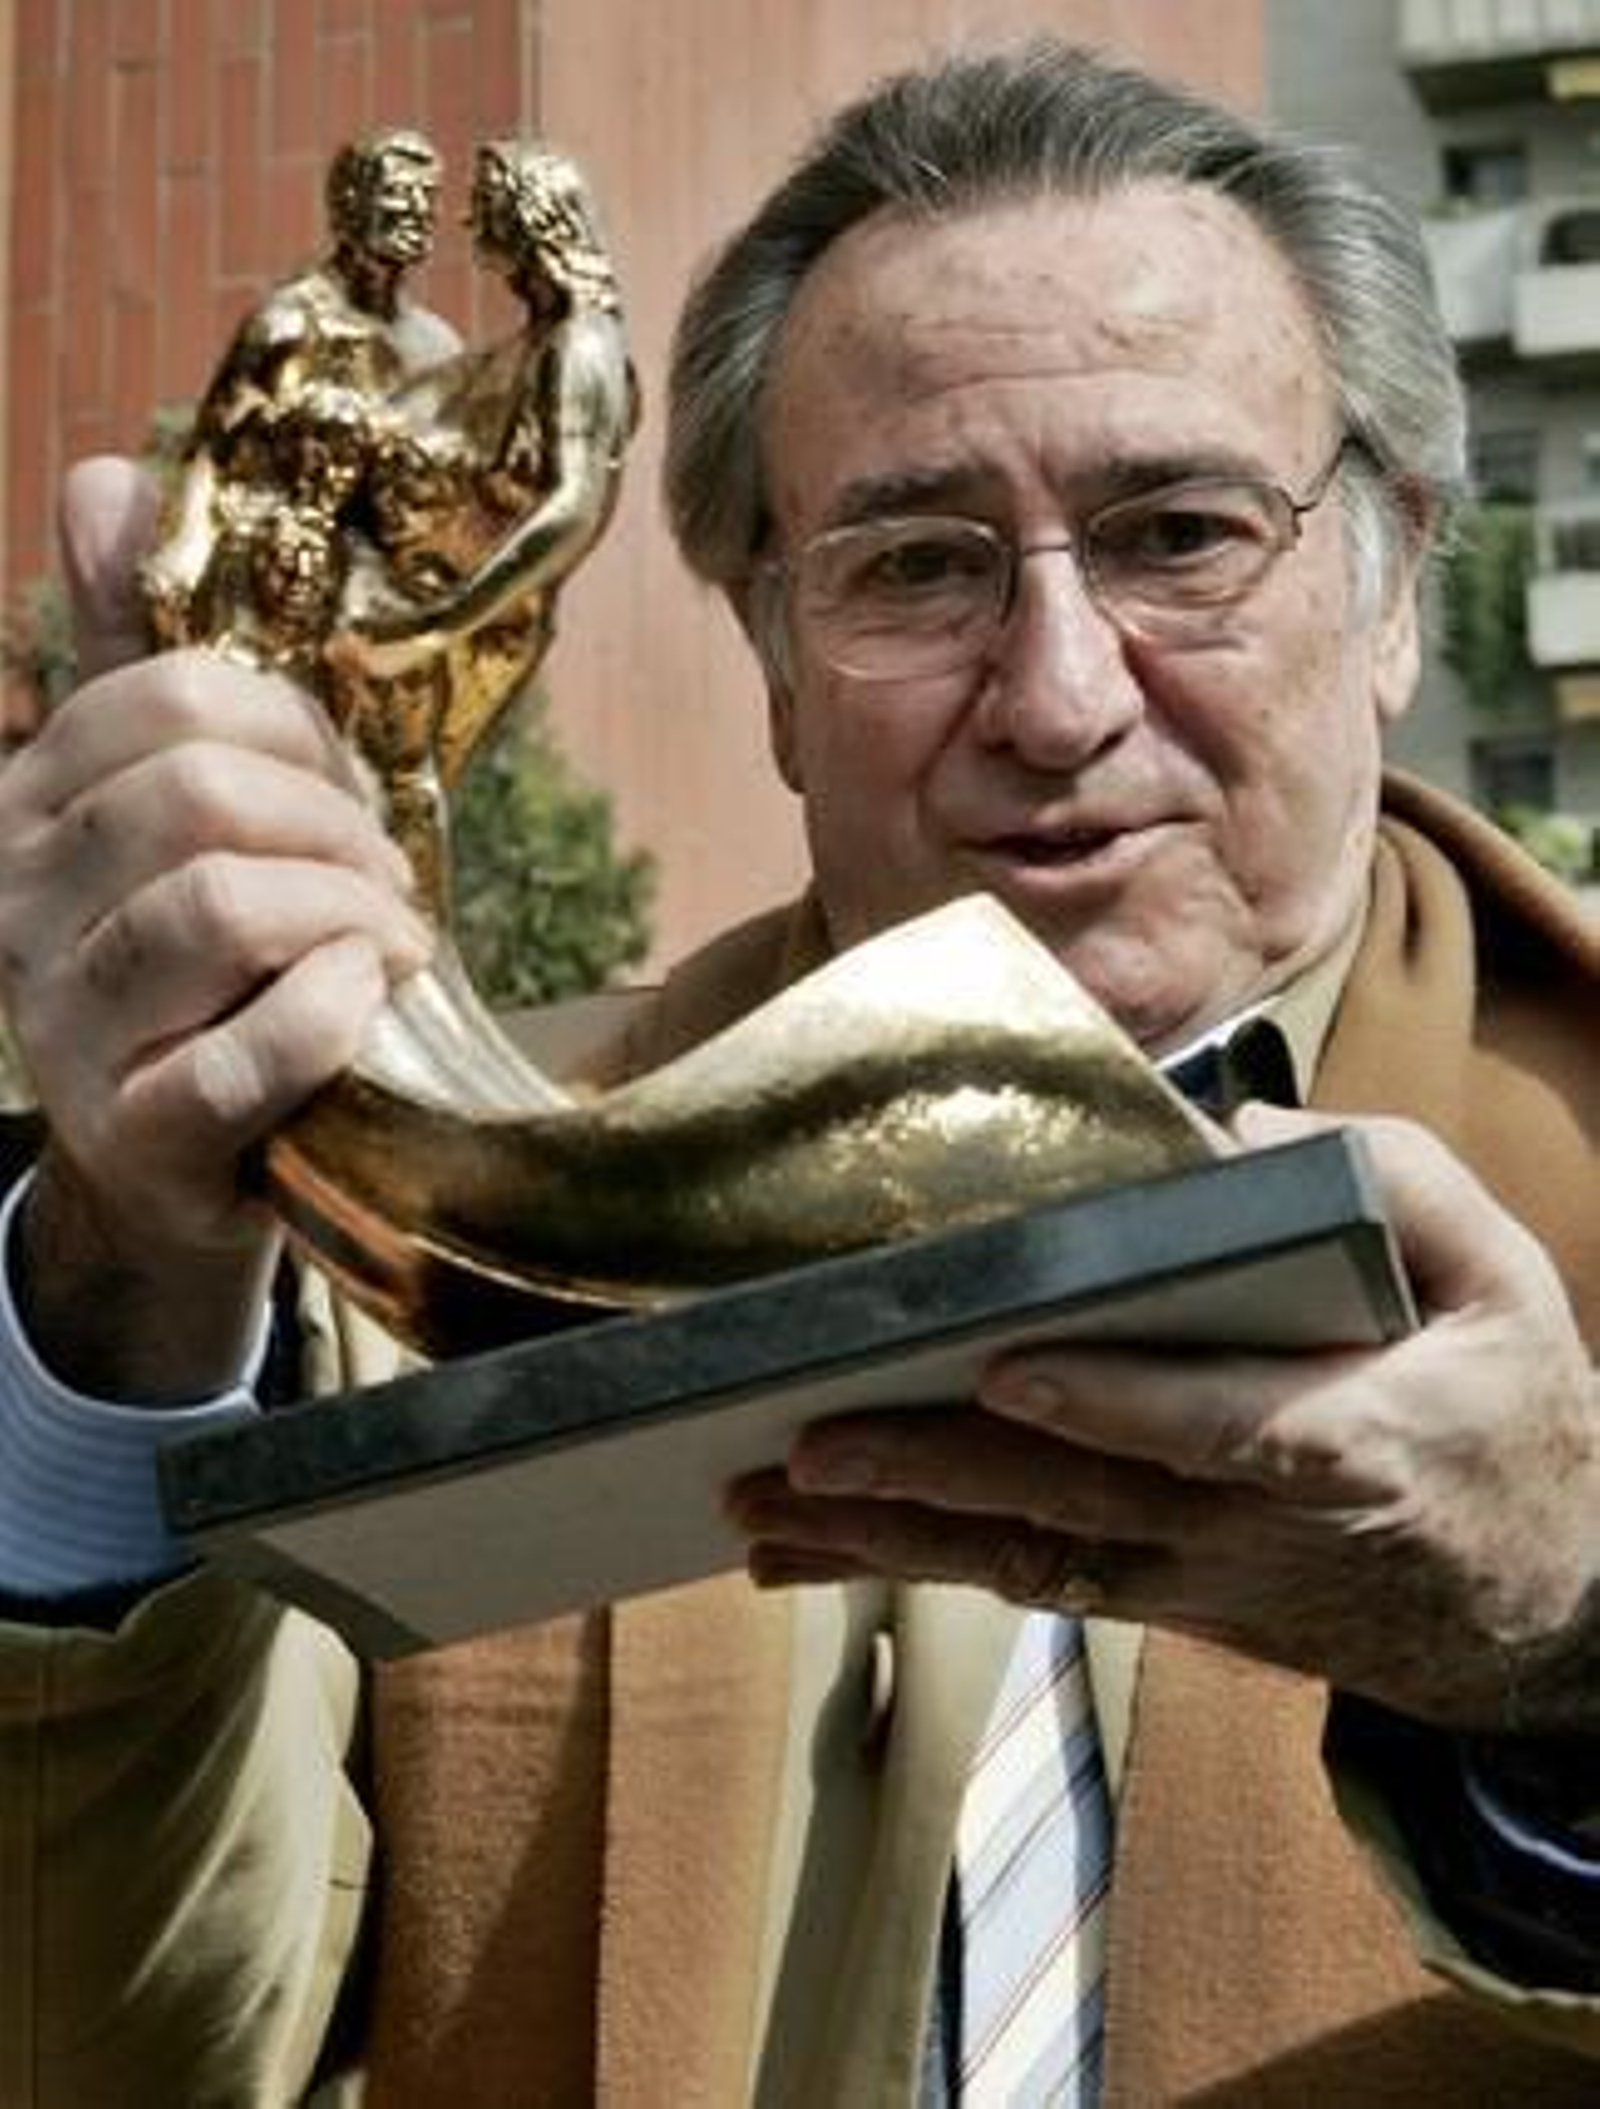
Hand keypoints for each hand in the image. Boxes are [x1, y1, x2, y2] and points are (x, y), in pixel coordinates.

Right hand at [0, 456, 432, 1394]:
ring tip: (388, 944)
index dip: (298, 729)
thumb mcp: (156, 810)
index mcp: (22, 805)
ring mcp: (67, 1027)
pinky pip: (253, 1049)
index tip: (347, 792)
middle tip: (386, 883)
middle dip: (337, 826)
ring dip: (351, 913)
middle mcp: (16, 905)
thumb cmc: (193, 974)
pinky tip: (364, 1002)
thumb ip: (131, 657)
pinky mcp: (138, 1135)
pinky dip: (337, 1012)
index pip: (167, 697)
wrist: (169, 1172)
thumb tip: (105, 480)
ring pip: (225, 904)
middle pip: (202, 794)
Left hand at [730, 1105, 1599, 1731]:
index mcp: (1353, 1436)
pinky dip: (918, 1567)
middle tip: (803, 1444)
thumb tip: (1228, 1137)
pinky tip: (809, 1556)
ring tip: (760, 1507)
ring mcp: (1198, 1576)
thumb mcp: (1503, 1277)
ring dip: (892, 1540)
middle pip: (1078, 1505)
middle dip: (936, 1477)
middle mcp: (1252, 1525)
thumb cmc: (1507, 1410)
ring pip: (1029, 1561)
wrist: (1538, 1608)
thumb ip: (1391, 1185)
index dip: (1117, 1404)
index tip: (1008, 1370)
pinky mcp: (1162, 1596)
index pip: (1219, 1425)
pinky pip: (1028, 1584)